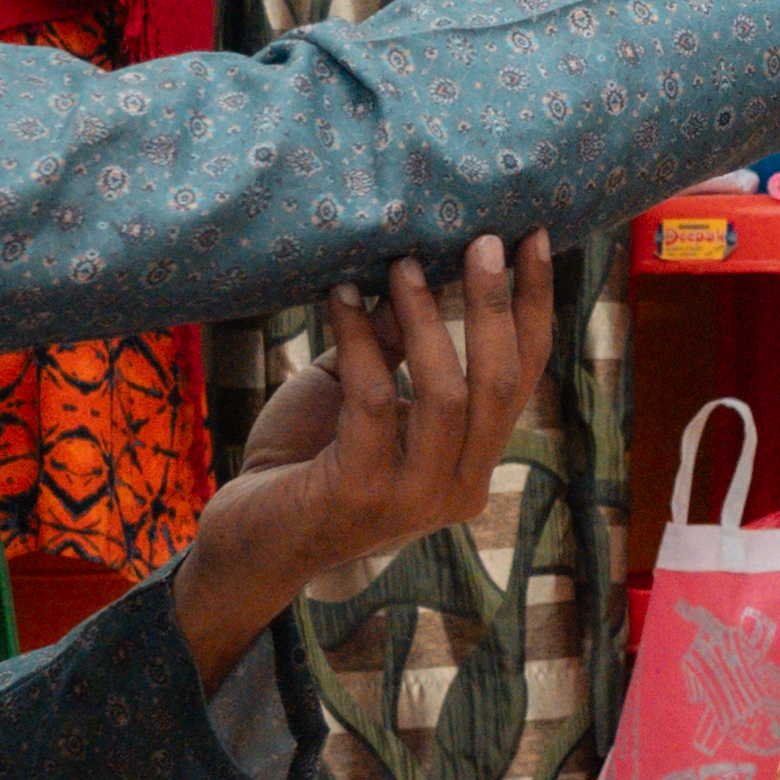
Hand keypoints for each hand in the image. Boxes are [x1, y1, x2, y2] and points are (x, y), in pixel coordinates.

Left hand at [166, 236, 555, 661]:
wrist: (246, 540)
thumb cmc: (304, 460)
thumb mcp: (356, 389)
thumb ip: (392, 344)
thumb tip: (419, 262)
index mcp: (471, 465)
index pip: (522, 380)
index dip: (532, 309)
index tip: (533, 240)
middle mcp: (457, 489)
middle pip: (500, 386)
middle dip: (495, 306)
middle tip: (483, 239)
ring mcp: (414, 499)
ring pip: (448, 395)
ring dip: (426, 318)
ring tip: (403, 261)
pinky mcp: (361, 494)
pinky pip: (374, 400)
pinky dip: (359, 340)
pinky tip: (339, 297)